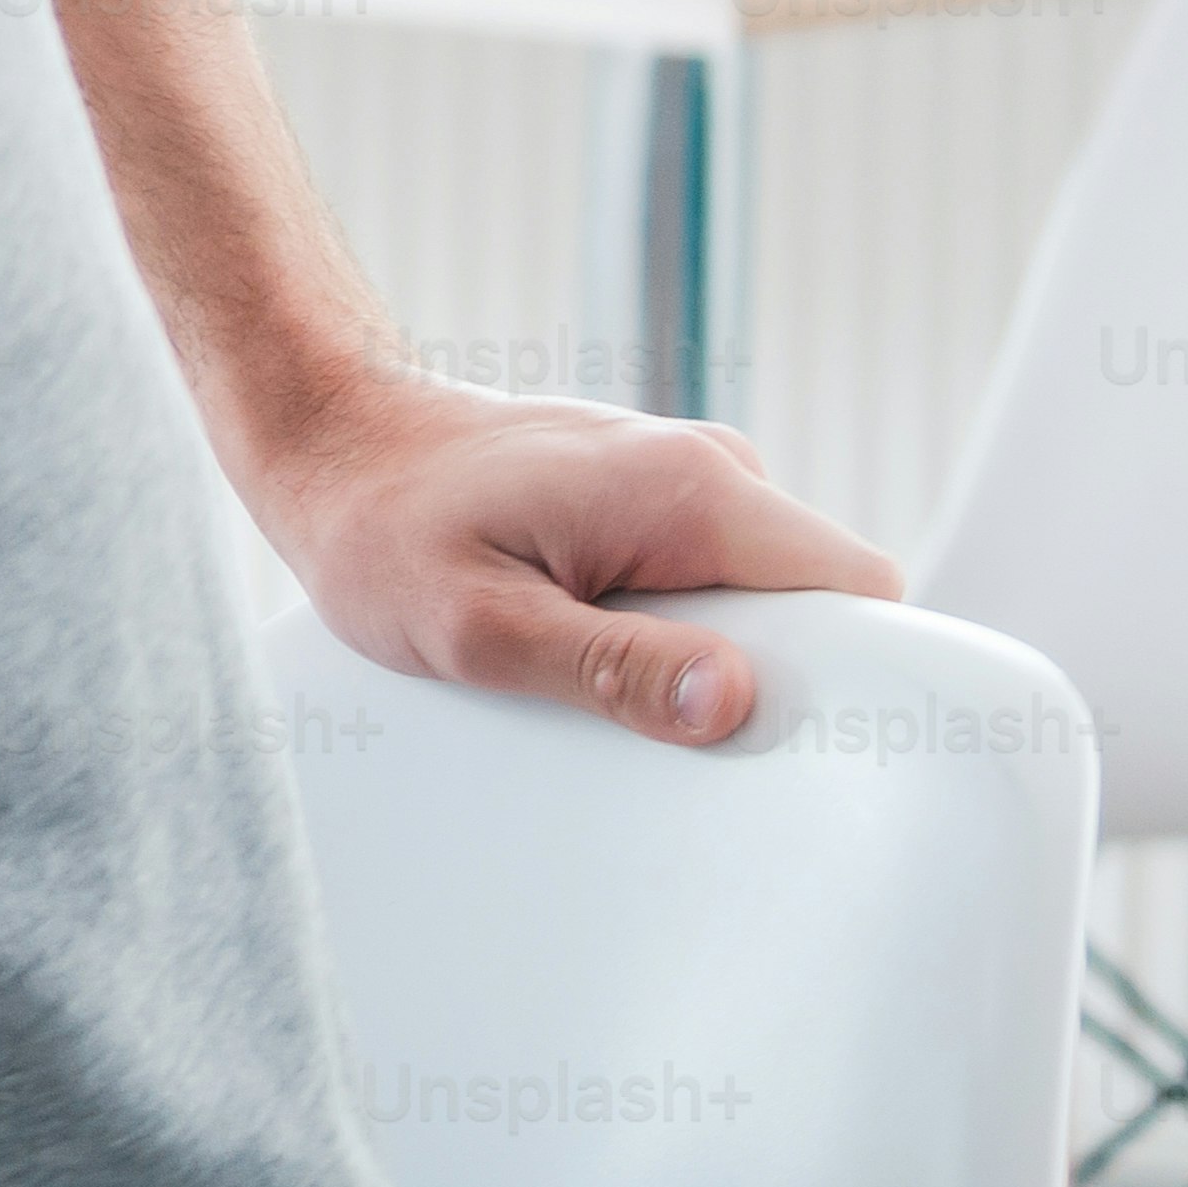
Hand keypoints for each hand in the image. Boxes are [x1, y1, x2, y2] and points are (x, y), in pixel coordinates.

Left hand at [244, 363, 902, 745]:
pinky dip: (677, 633)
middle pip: (821, 604)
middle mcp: (708, 470)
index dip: (861, 678)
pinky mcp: (650, 502)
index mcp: (691, 489)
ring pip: (765, 599)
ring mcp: (682, 481)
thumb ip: (609, 667)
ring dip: (717, 660)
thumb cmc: (380, 528)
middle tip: (683, 748)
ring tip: (621, 703)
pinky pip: (709, 582)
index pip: (861, 590)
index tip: (809, 753)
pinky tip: (600, 663)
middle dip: (780, 682)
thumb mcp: (477, 626)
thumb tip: (735, 702)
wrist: (326, 433)